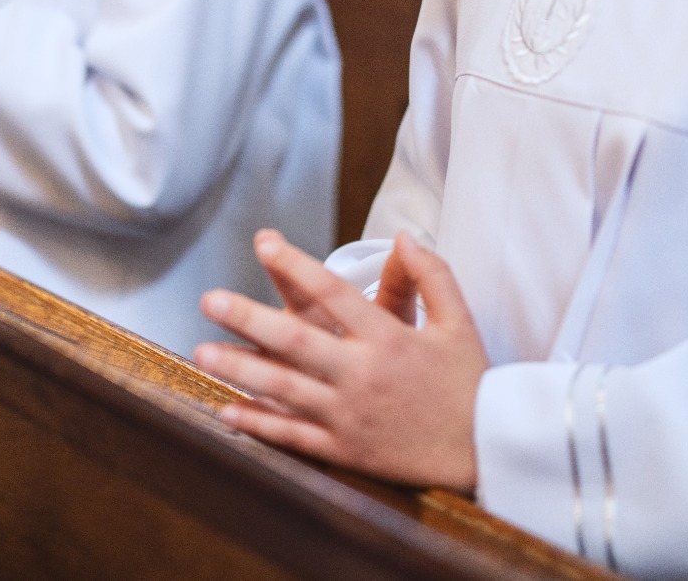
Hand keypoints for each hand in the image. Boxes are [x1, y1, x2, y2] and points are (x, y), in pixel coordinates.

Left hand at [195, 229, 486, 491]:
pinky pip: (293, 435)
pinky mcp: (345, 449)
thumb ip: (431, 275)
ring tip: (202, 350)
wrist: (485, 450)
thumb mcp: (458, 321)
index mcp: (389, 339)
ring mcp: (349, 415)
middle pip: (295, 340)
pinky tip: (227, 409)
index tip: (264, 242)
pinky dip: (258, 424)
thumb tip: (403, 236)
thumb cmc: (469, 381)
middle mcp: (362, 375)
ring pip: (284, 389)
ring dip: (240, 368)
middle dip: (248, 318)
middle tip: (210, 300)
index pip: (333, 292)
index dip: (295, 265)